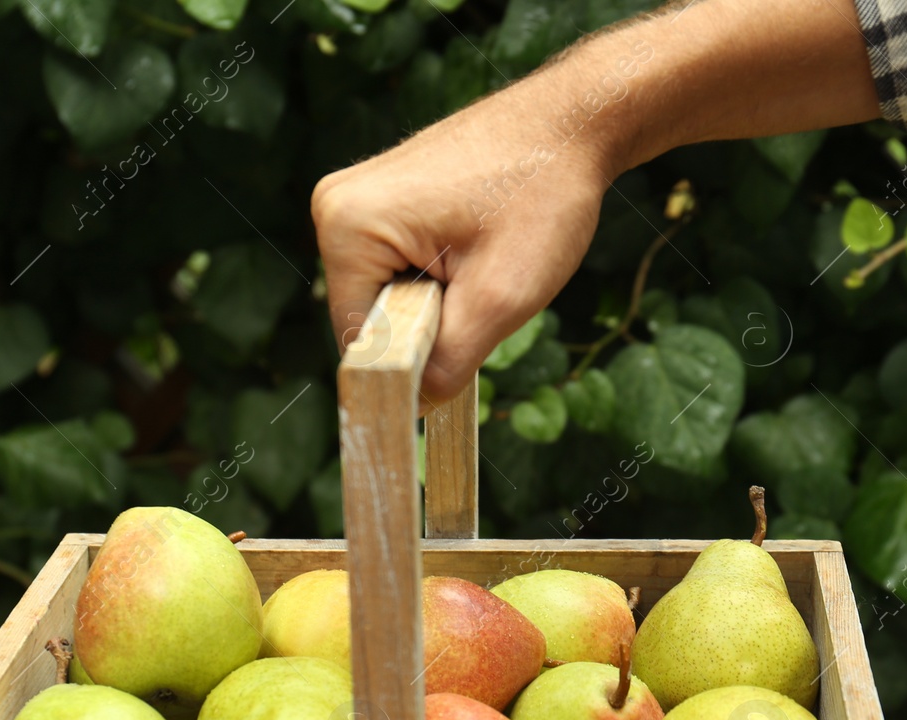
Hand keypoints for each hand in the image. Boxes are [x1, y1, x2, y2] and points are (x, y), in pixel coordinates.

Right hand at [312, 81, 613, 405]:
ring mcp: (355, 197)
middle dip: (430, 327)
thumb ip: (448, 363)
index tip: (467, 348)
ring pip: (389, 296)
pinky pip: (398, 268)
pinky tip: (477, 248)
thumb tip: (414, 409)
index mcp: (346, 226)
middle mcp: (334, 206)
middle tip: (486, 289)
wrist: (572, 123)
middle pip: (372, 318)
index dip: (412, 365)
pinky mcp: (382, 196)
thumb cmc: (541, 195)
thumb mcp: (500, 298)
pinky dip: (440, 277)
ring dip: (440, 302)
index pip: (360, 341)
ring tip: (486, 262)